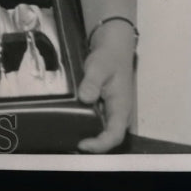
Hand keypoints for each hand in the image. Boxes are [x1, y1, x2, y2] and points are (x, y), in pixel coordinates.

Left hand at [77, 19, 135, 151]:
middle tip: (72, 143)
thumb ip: (92, 82)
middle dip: (93, 144)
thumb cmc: (108, 56)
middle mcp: (118, 112)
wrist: (113, 45)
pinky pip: (97, 120)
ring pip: (103, 130)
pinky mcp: (104, 104)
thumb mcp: (98, 67)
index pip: (115, 135)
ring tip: (70, 136)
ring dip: (89, 135)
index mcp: (121, 107)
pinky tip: (73, 122)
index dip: (100, 144)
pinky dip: (87, 124)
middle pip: (109, 137)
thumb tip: (85, 98)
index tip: (83, 144)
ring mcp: (111, 109)